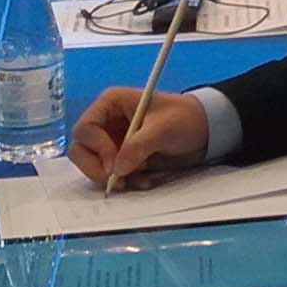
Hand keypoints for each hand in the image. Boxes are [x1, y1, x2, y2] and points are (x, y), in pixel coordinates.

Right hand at [71, 84, 208, 189]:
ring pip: (93, 165)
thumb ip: (138, 146)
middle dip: (97, 168)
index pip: (85, 129)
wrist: (206, 131)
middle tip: (118, 181)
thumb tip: (117, 169)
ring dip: (111, 178)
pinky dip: (124, 182)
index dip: (96, 149)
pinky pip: (110, 175)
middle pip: (81, 150)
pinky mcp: (122, 158)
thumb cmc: (185, 118)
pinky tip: (144, 181)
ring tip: (138, 180)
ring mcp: (112, 141)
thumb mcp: (164, 129)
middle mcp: (106, 122)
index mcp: (110, 104)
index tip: (115, 165)